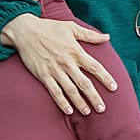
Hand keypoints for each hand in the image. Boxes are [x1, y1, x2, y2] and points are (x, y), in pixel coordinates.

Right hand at [1, 13, 115, 114]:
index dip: (105, 78)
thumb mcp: (71, 27)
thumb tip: (107, 37)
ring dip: (80, 102)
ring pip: (70, 90)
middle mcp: (67, 63)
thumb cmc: (49, 27)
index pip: (95, 67)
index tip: (114, 87)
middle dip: (94, 97)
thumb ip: (90, 35)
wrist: (25, 31)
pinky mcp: (43, 75)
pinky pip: (54, 92)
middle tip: (102, 108)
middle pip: (84, 83)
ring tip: (87, 112)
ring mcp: (55, 70)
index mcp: (76, 51)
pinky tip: (68, 110)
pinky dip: (61, 102)